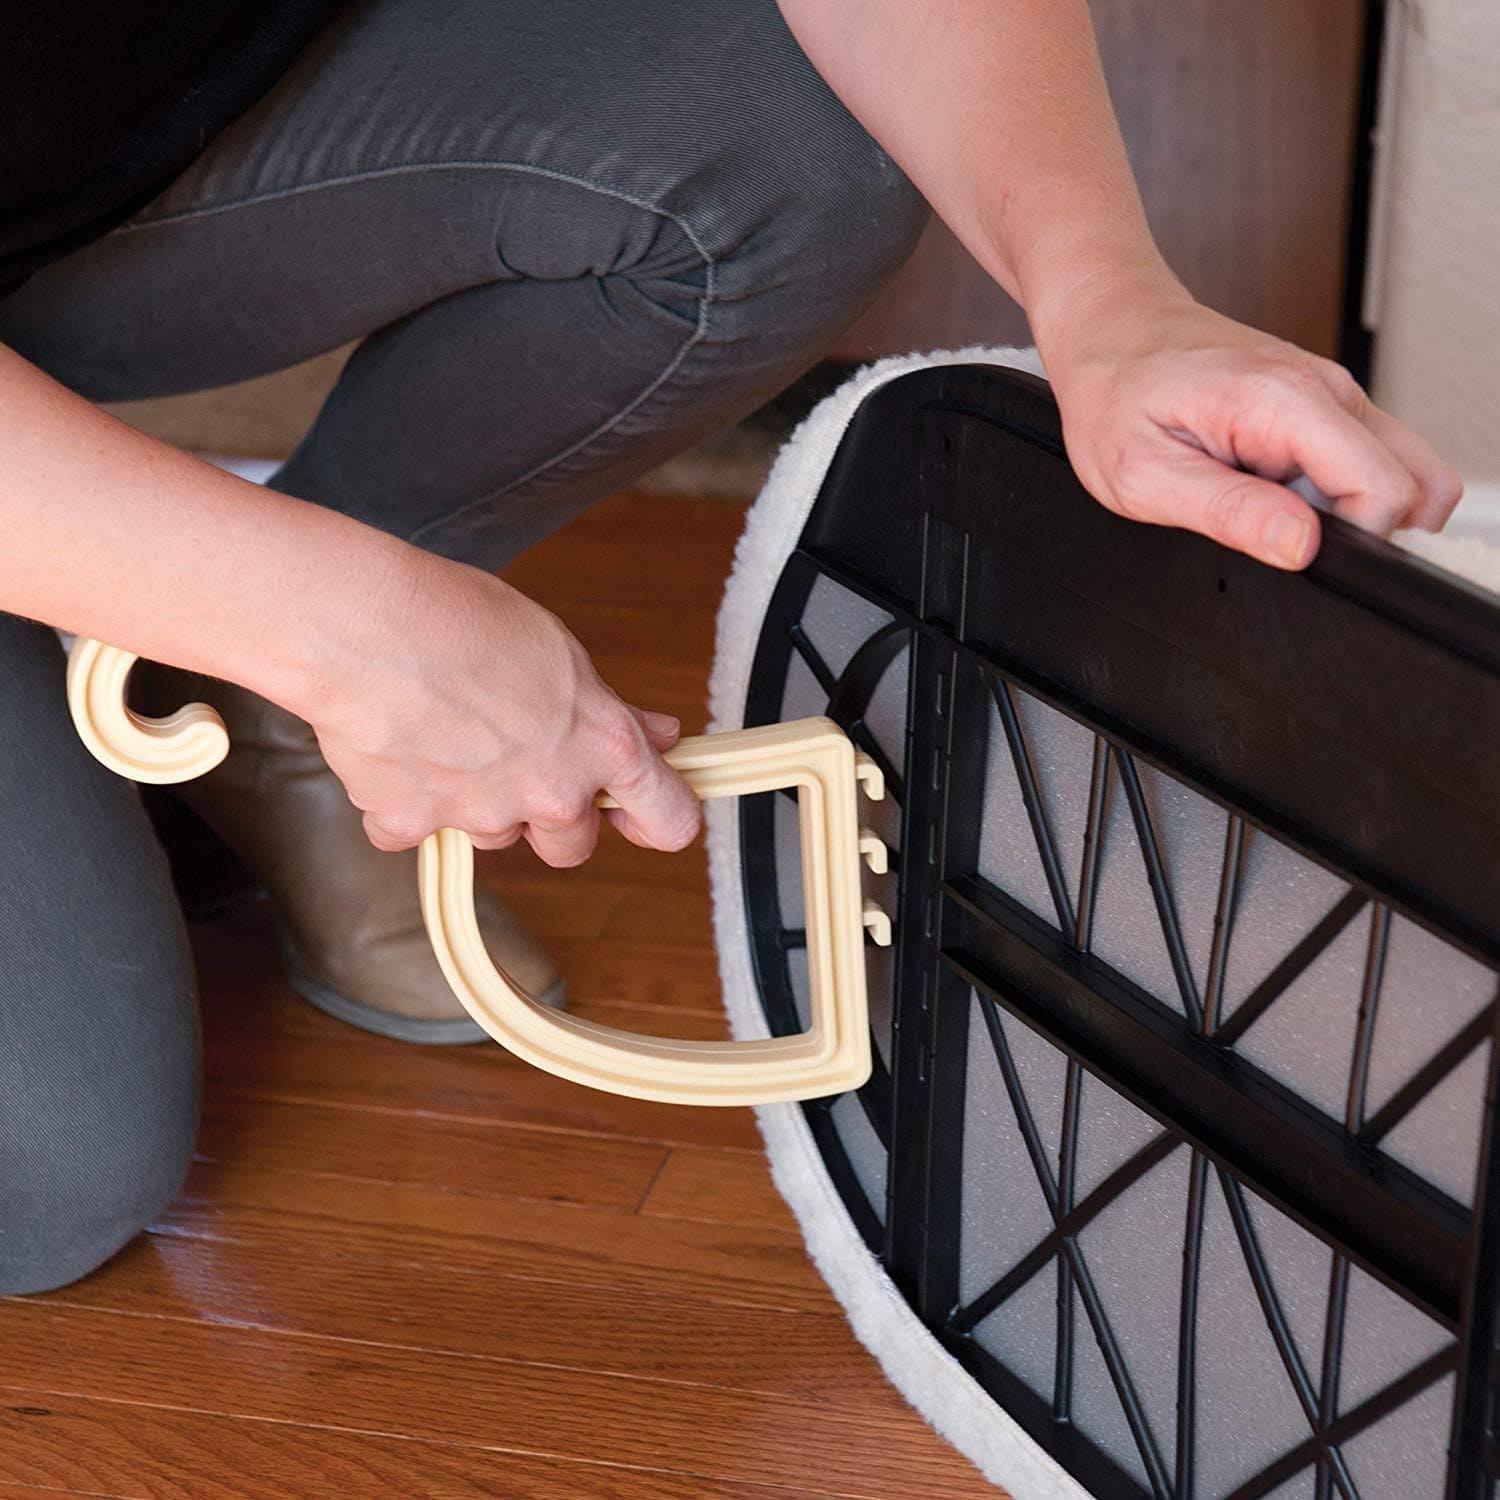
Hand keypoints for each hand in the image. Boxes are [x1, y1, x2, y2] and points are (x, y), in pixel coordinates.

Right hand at [301, 548, 702, 863]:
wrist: (363, 624)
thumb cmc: (460, 619)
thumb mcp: (559, 652)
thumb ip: (608, 710)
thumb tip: (656, 734)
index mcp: (602, 745)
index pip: (669, 820)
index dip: (658, 818)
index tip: (639, 811)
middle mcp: (551, 792)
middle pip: (572, 846)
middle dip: (552, 815)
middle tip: (520, 758)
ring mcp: (482, 815)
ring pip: (495, 834)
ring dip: (478, 801)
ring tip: (447, 729)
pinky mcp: (414, 824)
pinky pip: (417, 829)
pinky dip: (407, 798)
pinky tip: (397, 743)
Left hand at [1035, 273, 1463, 568]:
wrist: (1111, 329)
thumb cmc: (1115, 394)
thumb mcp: (1144, 475)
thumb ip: (1228, 513)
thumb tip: (1300, 547)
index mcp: (1286, 402)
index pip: (1386, 489)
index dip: (1355, 542)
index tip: (1303, 551)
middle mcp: (1326, 390)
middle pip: (1418, 483)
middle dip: (1369, 531)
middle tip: (1292, 536)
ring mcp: (1332, 396)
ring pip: (1403, 473)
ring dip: (1354, 512)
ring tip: (1279, 511)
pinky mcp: (1324, 407)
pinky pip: (1367, 462)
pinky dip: (1337, 492)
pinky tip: (1279, 491)